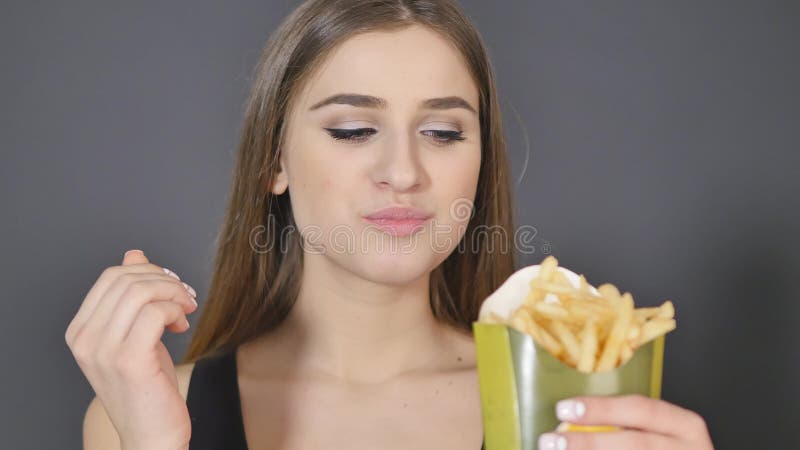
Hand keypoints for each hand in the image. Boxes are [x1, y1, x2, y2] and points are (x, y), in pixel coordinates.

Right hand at [65, 249, 197, 449]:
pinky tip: (182, 326)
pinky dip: (175, 310)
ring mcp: (103, 350)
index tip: (171, 285)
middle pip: (126, 279)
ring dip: (174, 293)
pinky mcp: (128, 360)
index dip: (148, 271)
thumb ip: (132, 297)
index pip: (111, 276)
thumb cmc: (147, 386)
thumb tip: (134, 253)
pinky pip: (154, 312)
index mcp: (81, 331)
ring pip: (141, 291)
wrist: (151, 435)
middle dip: (164, 279)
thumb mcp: (136, 334)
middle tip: (185, 295)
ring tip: (185, 310)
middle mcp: (85, 339)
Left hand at [538, 394, 713, 449]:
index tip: (563, 409)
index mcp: (685, 427)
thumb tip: (569, 420)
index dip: (600, 408)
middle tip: (550, 440)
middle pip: (635, 444)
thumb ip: (623, 425)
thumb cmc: (662, 449)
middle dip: (588, 442)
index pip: (641, 409)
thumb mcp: (657, 433)